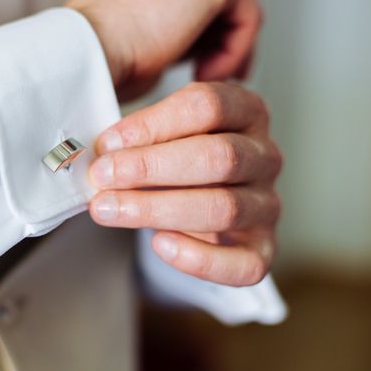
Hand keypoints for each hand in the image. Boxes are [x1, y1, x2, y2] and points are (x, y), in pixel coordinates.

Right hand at [67, 0, 261, 96]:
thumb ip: (163, 30)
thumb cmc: (96, 53)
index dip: (205, 29)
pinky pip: (247, 17)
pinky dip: (235, 51)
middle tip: (217, 72)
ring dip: (231, 47)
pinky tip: (209, 73)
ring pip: (239, 3)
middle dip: (223, 36)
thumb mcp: (133, 37)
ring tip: (209, 77)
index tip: (203, 61)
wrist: (86, 52)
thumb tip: (180, 49)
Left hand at [87, 82, 281, 285]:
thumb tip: (105, 148)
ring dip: (159, 210)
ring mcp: (267, 204)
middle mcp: (264, 156)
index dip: (153, 124)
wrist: (192, 203)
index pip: (208, 106)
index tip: (108, 143)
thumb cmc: (175, 160)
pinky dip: (199, 258)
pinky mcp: (262, 248)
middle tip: (103, 176)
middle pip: (219, 156)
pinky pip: (243, 263)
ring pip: (224, 207)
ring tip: (110, 209)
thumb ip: (139, 131)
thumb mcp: (161, 132)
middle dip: (153, 167)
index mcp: (246, 111)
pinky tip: (159, 245)